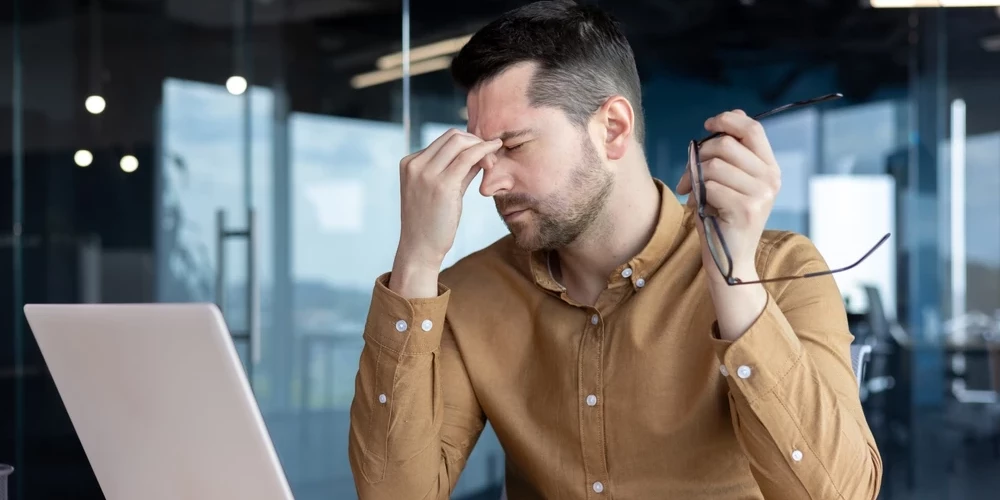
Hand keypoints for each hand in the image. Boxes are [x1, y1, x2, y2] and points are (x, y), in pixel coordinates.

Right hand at [391, 129, 501, 296]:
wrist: (420, 249)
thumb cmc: (431, 223)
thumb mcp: (440, 191)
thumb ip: (456, 171)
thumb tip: (478, 154)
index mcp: (409, 163)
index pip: (443, 140)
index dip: (467, 143)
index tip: (482, 154)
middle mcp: (414, 164)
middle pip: (452, 136)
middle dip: (476, 141)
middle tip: (492, 156)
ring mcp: (426, 173)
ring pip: (460, 142)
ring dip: (482, 146)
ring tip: (493, 161)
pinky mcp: (442, 184)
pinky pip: (468, 157)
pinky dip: (483, 152)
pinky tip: (493, 159)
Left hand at [675, 110, 780, 279]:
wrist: (729, 262)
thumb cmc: (722, 218)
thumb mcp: (728, 182)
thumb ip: (727, 154)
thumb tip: (721, 121)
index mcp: (770, 168)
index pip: (753, 129)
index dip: (728, 120)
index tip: (708, 125)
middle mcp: (771, 179)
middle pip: (726, 144)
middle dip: (699, 155)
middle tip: (688, 174)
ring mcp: (761, 195)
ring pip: (714, 165)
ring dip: (694, 177)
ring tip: (693, 192)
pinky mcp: (745, 210)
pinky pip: (710, 186)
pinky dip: (696, 194)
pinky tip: (698, 205)